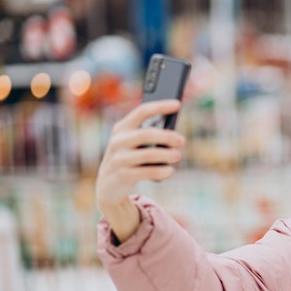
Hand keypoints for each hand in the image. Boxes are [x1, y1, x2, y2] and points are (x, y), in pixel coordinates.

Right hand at [95, 99, 184, 240]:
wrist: (108, 186)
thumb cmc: (129, 159)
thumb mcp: (133, 144)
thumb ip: (149, 134)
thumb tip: (175, 132)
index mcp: (122, 128)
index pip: (142, 111)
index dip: (160, 106)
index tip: (178, 104)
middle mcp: (118, 141)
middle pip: (147, 133)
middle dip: (167, 136)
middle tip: (182, 140)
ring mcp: (119, 158)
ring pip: (148, 154)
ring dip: (167, 155)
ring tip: (178, 156)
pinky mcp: (122, 175)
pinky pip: (147, 172)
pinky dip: (162, 171)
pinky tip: (170, 171)